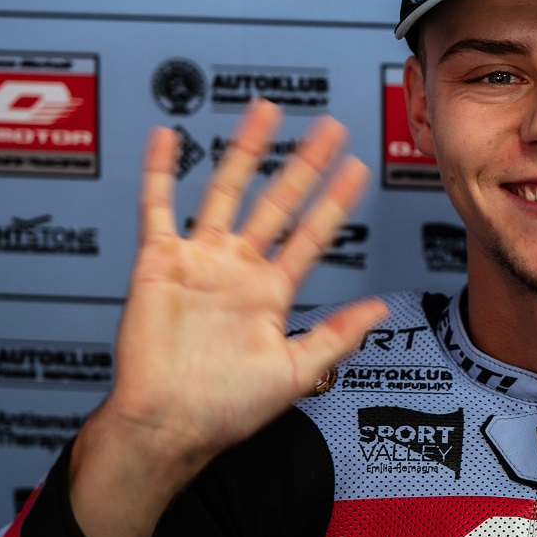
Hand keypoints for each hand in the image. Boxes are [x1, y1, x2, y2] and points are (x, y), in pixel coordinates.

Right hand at [71, 100, 386, 536]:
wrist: (168, 425)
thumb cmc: (225, 410)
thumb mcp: (296, 371)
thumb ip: (336, 335)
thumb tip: (379, 308)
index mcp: (270, 293)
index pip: (311, 235)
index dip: (335, 202)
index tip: (359, 170)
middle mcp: (237, 270)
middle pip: (276, 202)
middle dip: (304, 164)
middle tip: (330, 128)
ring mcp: (199, 261)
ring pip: (225, 191)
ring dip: (245, 151)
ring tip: (267, 112)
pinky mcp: (158, 262)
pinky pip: (157, 207)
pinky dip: (160, 171)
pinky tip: (169, 136)